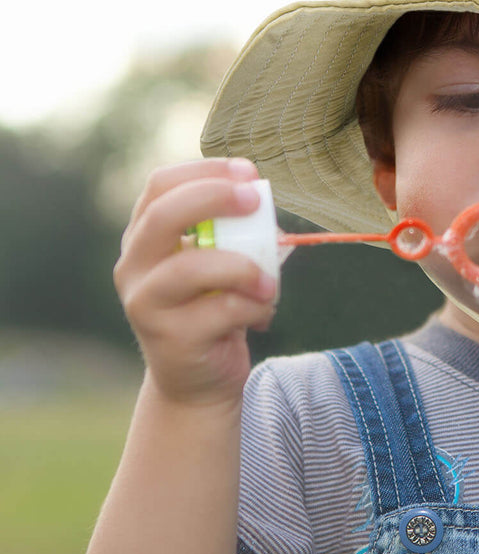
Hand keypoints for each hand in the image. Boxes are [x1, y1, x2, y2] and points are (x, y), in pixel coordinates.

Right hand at [114, 158, 277, 408]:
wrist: (199, 382)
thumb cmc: (215, 310)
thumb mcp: (225, 266)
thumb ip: (241, 236)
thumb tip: (270, 213)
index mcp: (146, 236)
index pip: (160, 186)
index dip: (205, 171)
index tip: (249, 172)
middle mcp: (134, 265)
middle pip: (163, 216)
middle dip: (214, 198)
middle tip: (256, 200)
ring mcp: (146, 303)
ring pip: (191, 267)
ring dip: (244, 266)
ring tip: (269, 283)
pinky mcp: (170, 338)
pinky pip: (221, 310)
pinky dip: (254, 307)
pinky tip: (262, 315)